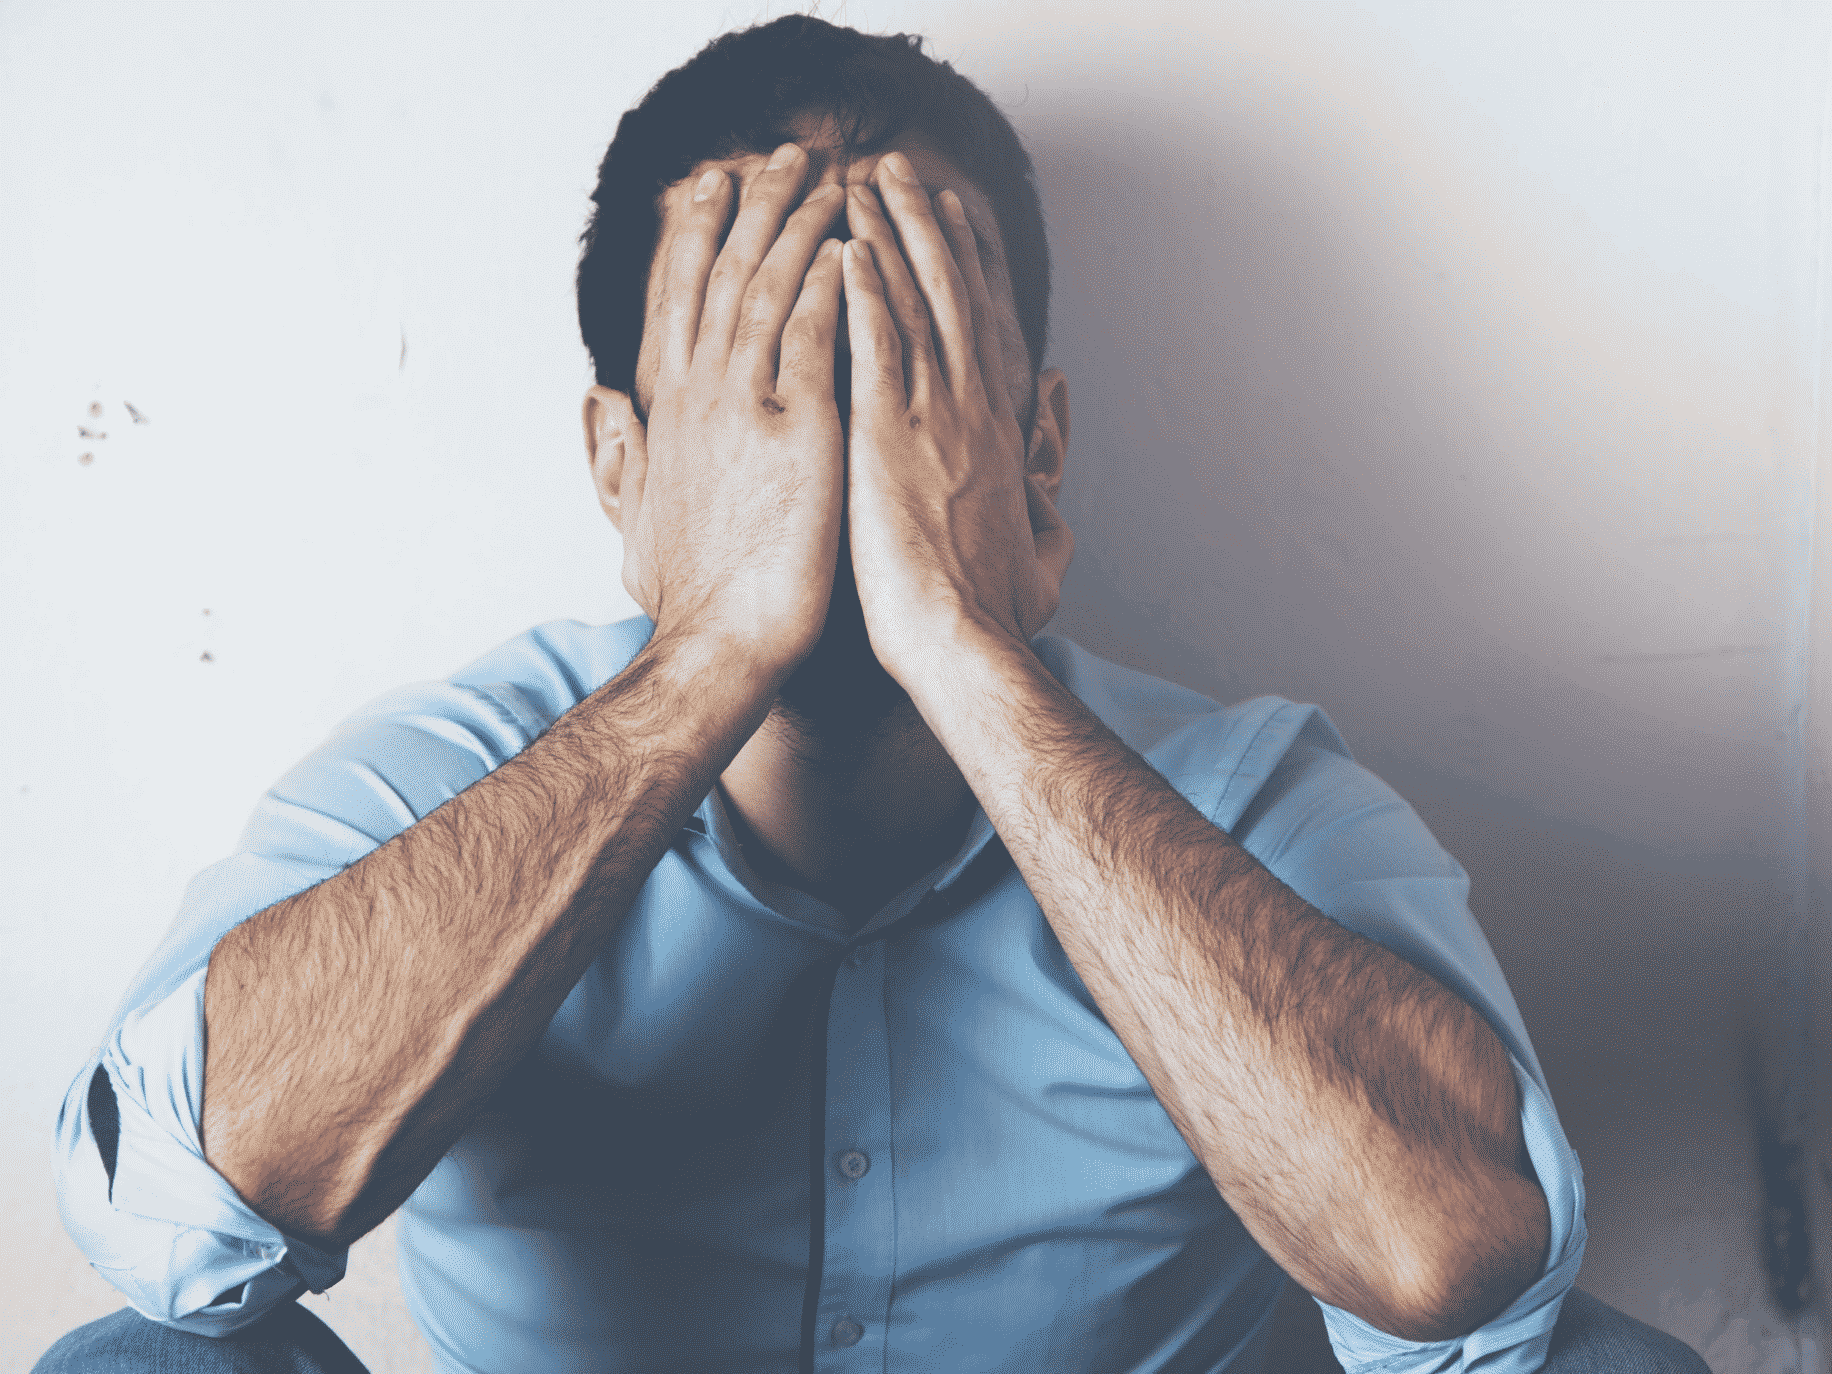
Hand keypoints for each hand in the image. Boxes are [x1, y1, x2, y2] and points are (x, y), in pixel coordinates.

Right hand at [597, 144, 845, 676]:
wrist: (721, 642)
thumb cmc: (688, 596)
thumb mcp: (634, 515)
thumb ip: (617, 449)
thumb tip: (599, 399)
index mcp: (668, 412)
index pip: (679, 303)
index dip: (694, 240)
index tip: (710, 190)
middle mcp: (700, 395)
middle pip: (722, 276)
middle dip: (750, 208)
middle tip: (776, 156)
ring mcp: (747, 406)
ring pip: (767, 288)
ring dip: (794, 224)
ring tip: (821, 175)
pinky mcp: (799, 429)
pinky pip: (813, 333)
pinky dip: (827, 283)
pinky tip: (847, 243)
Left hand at [839, 154, 1072, 688]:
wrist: (965, 646)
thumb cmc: (998, 616)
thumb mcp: (1043, 553)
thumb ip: (1048, 498)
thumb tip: (1053, 470)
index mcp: (1001, 433)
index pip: (984, 330)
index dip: (969, 268)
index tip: (954, 220)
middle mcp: (972, 410)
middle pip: (953, 295)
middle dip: (929, 226)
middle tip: (906, 171)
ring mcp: (932, 417)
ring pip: (915, 302)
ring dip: (894, 234)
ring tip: (872, 180)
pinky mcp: (887, 434)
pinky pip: (876, 343)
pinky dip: (866, 289)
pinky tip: (850, 243)